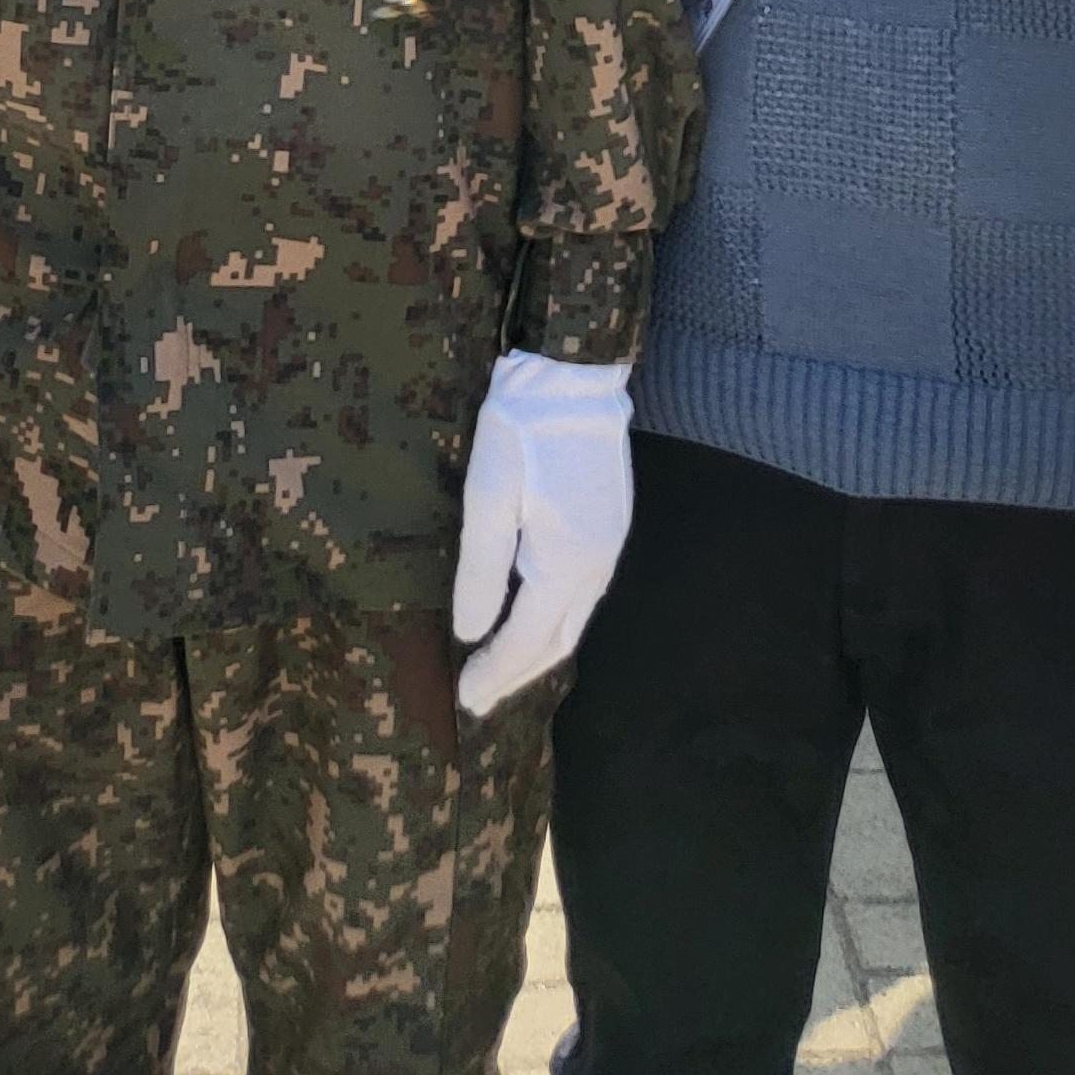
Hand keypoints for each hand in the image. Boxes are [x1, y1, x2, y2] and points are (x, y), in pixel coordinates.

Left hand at [453, 352, 633, 716]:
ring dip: (536, 650)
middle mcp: (596, 567)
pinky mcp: (610, 526)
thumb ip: (482, 569)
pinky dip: (553, 620)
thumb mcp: (488, 494)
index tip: (464, 699)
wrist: (574, 374)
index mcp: (566, 563)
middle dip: (516, 674)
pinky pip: (581, 594)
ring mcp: (610, 547)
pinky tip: (533, 618)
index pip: (525, 639)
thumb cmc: (522, 429)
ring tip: (500, 668)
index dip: (494, 672)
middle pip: (556, 641)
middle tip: (479, 698)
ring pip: (572, 620)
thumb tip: (470, 631)